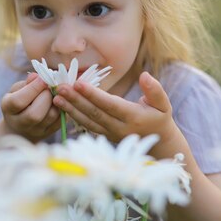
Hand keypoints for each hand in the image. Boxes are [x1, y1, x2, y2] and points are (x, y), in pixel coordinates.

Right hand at [0, 72, 60, 142]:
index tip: (42, 79)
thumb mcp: (18, 89)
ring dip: (56, 101)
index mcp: (8, 108)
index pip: (18, 101)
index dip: (33, 89)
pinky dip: (62, 108)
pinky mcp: (48, 133)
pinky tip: (58, 101)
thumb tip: (36, 76)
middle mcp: (19, 123)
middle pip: (34, 114)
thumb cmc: (20, 100)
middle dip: (46, 96)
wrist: (21, 125)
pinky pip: (60, 120)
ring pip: (50, 117)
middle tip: (49, 87)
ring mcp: (35, 131)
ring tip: (54, 93)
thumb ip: (27, 83)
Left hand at [53, 72, 176, 143]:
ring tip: (56, 97)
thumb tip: (145, 75)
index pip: (110, 104)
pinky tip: (62, 107)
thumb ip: (155, 90)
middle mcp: (119, 128)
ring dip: (71, 109)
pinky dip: (74, 116)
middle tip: (60, 87)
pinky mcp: (104, 136)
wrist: (159, 144)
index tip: (78, 83)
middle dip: (76, 100)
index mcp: (133, 117)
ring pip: (87, 121)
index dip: (93, 95)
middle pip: (94, 113)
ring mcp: (110, 134)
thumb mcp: (163, 104)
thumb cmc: (160, 118)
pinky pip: (87, 126)